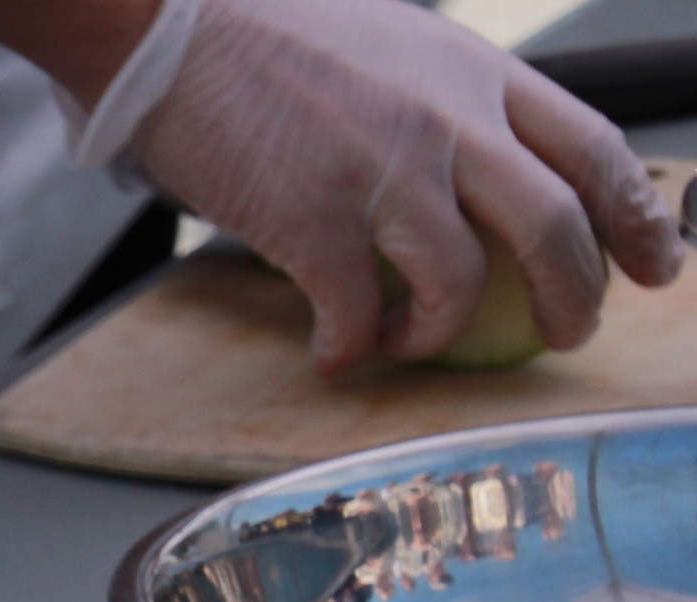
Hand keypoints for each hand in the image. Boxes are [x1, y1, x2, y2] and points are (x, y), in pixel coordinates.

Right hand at [129, 0, 681, 373]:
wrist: (171, 28)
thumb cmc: (261, 36)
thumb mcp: (391, 44)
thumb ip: (439, 99)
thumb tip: (460, 170)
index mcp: (473, 71)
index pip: (590, 145)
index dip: (636, 214)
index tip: (657, 262)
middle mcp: (448, 118)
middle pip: (553, 224)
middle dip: (577, 296)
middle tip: (568, 331)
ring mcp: (384, 169)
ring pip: (460, 282)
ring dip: (441, 333)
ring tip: (410, 342)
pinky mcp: (314, 217)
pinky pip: (354, 310)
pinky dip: (349, 346)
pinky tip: (332, 352)